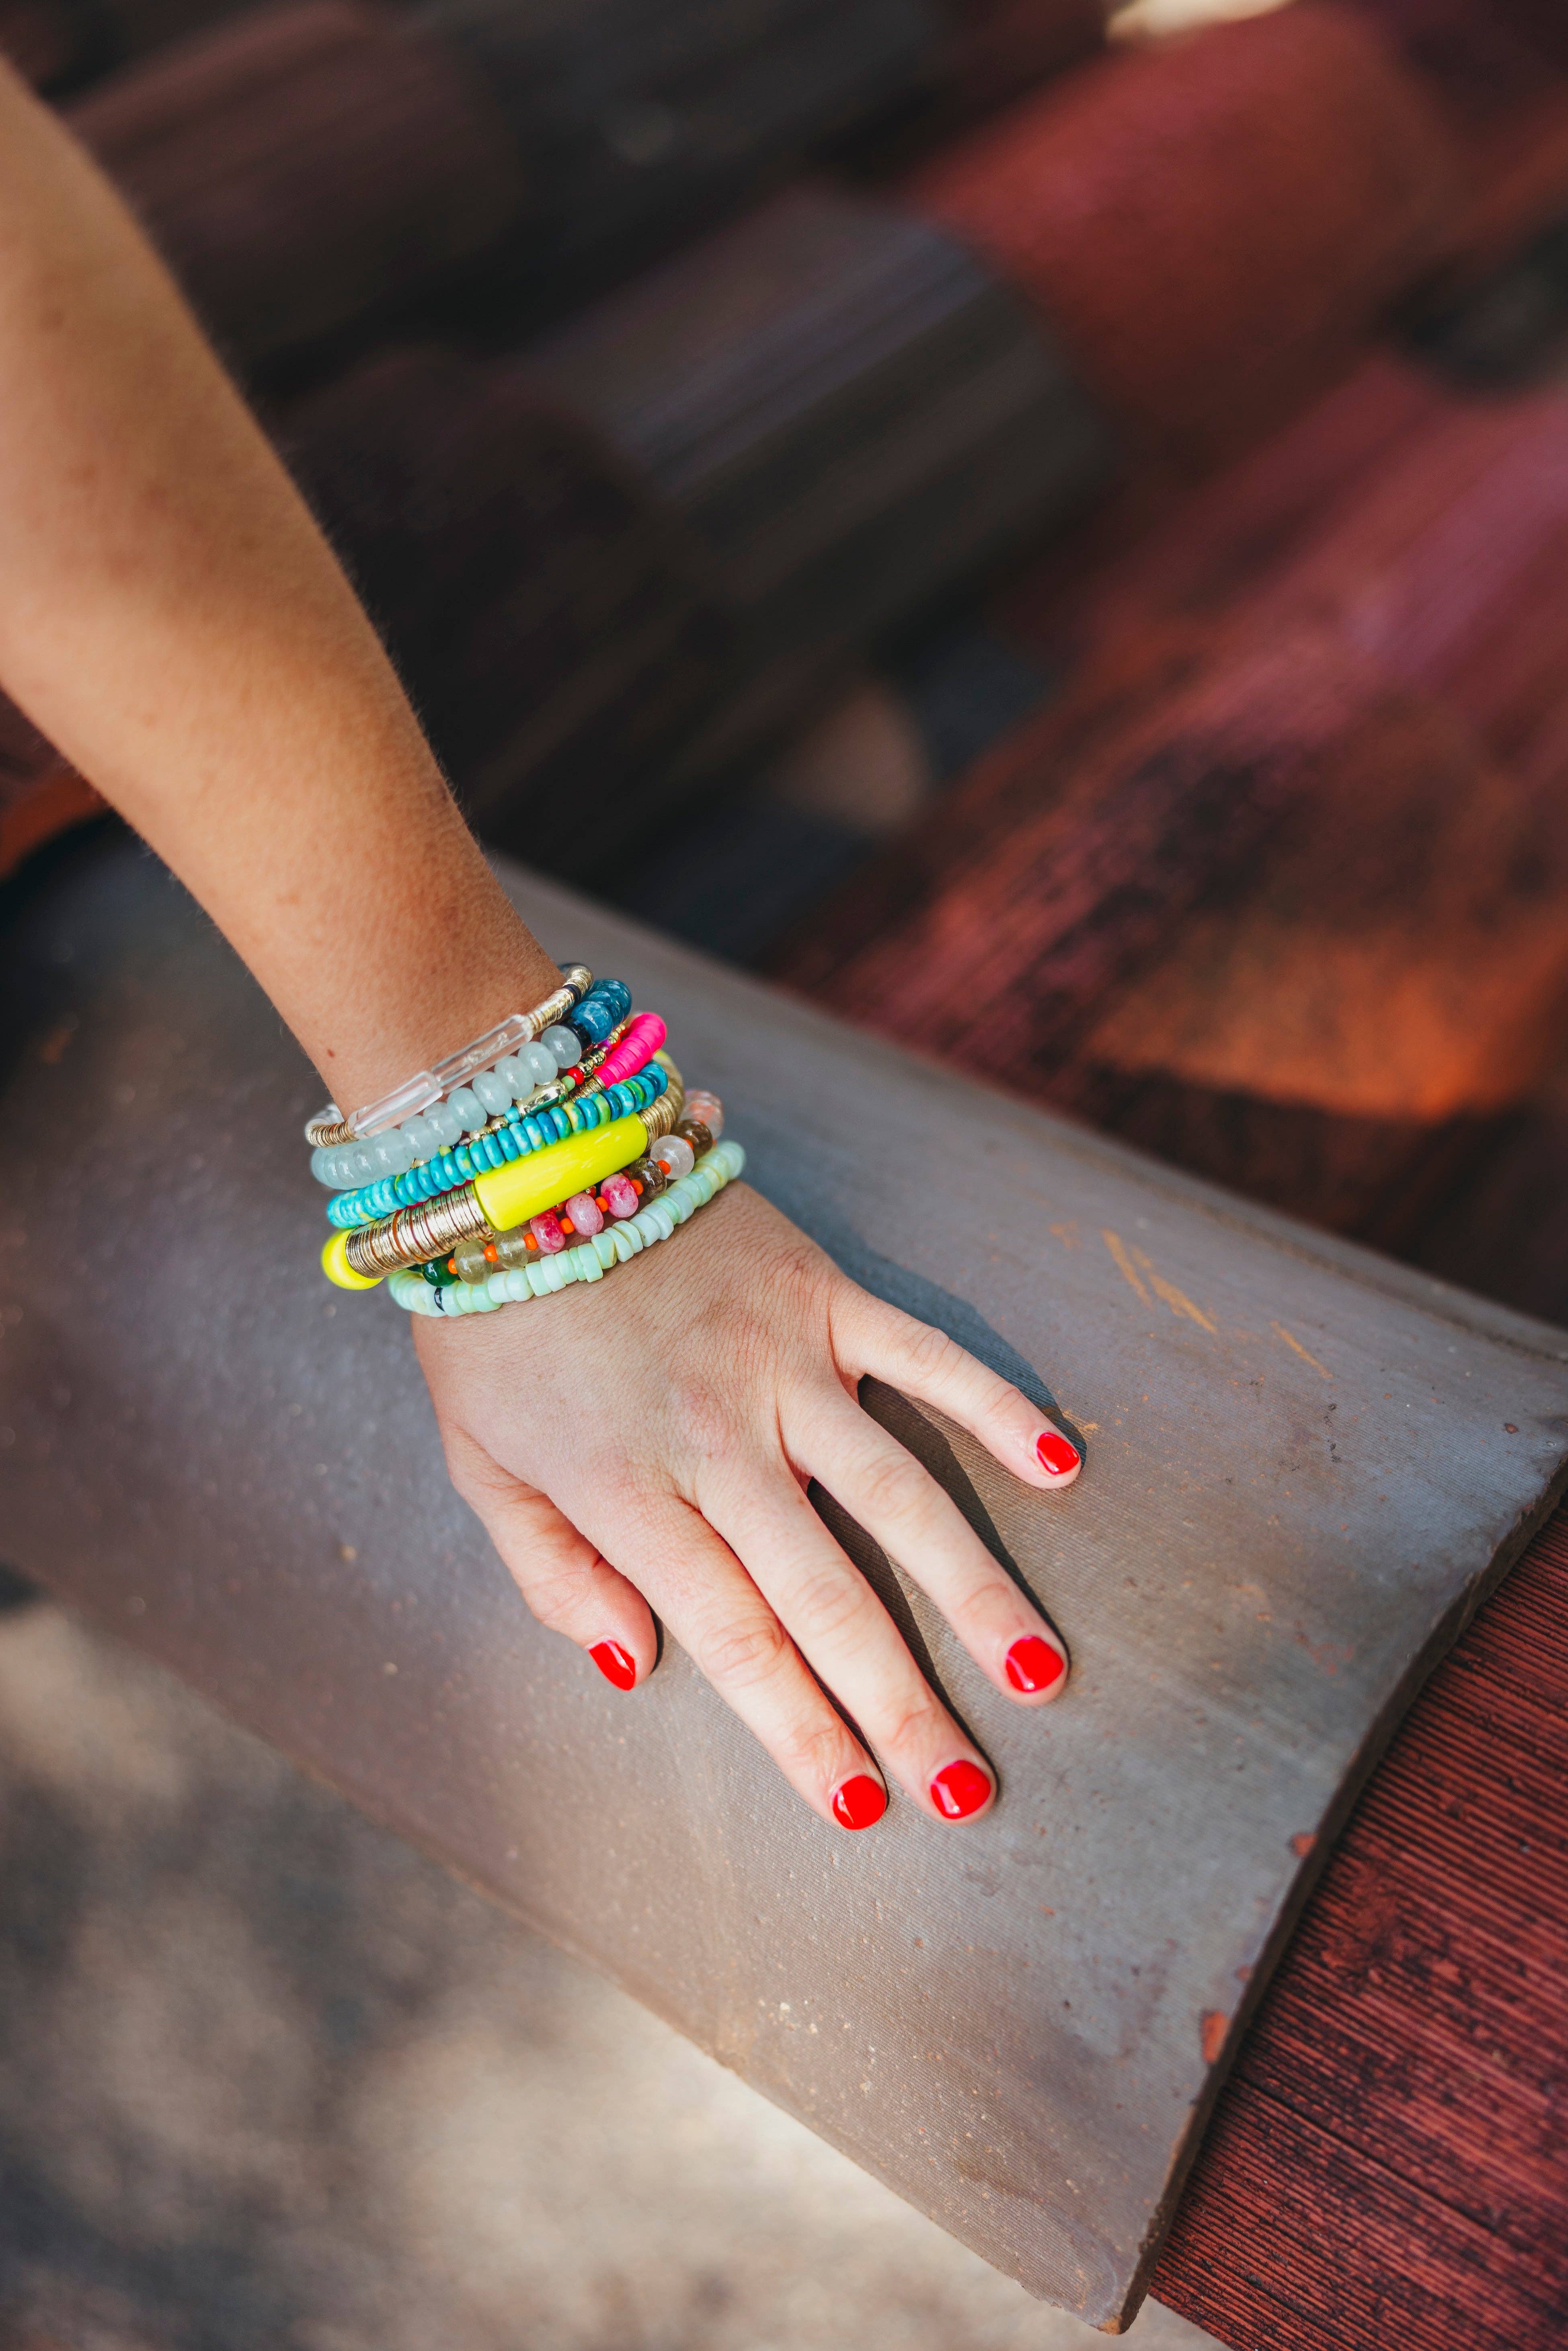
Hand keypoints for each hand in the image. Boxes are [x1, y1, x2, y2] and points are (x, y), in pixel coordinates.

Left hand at [415, 1183, 1081, 1830]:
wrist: (510, 1163)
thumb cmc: (491, 1326)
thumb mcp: (477, 1465)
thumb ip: (551, 1574)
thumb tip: (635, 1663)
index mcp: (630, 1490)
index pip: (734, 1638)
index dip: (800, 1731)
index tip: (860, 1808)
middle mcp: (716, 1437)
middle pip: (826, 1594)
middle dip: (902, 1703)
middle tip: (970, 1792)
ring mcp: (780, 1361)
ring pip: (898, 1491)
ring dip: (974, 1588)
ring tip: (1039, 1669)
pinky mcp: (820, 1290)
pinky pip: (924, 1355)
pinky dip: (993, 1406)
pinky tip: (1059, 1467)